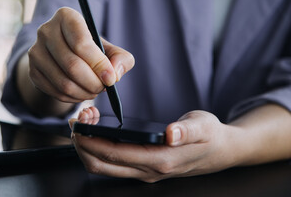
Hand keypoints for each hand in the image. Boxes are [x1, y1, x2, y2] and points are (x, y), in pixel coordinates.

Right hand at [28, 7, 134, 102]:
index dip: (98, 64)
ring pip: (63, 82)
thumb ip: (121, 58)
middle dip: (93, 82)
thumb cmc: (91, 49)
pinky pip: (55, 92)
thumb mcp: (109, 48)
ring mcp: (35, 52)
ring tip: (95, 90)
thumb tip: (115, 73)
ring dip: (84, 92)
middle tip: (104, 87)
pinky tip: (82, 93)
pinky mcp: (32, 72)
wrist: (64, 55)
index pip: (81, 43)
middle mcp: (46, 31)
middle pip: (72, 65)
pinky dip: (73, 98)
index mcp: (66, 17)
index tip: (111, 78)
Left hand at [69, 108, 236, 182]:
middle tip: (75, 123)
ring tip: (83, 126)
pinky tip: (97, 134)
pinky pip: (113, 164)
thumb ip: (187, 130)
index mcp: (160, 159)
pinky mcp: (144, 167)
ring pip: (104, 167)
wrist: (220, 151)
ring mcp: (144, 171)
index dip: (91, 141)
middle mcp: (148, 170)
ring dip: (87, 149)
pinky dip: (98, 151)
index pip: (114, 154)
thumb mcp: (203, 126)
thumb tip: (171, 133)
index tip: (78, 125)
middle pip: (102, 165)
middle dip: (81, 146)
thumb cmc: (210, 136)